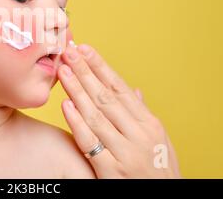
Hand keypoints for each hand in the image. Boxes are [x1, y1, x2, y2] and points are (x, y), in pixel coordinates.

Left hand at [58, 41, 180, 177]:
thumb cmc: (159, 172)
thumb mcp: (160, 143)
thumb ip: (143, 115)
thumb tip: (134, 90)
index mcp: (150, 125)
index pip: (121, 89)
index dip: (101, 67)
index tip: (85, 49)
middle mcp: (140, 135)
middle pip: (106, 97)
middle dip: (85, 72)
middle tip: (68, 52)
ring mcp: (126, 153)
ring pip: (96, 115)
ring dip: (77, 90)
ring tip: (62, 70)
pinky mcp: (112, 171)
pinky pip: (91, 143)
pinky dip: (77, 123)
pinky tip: (66, 105)